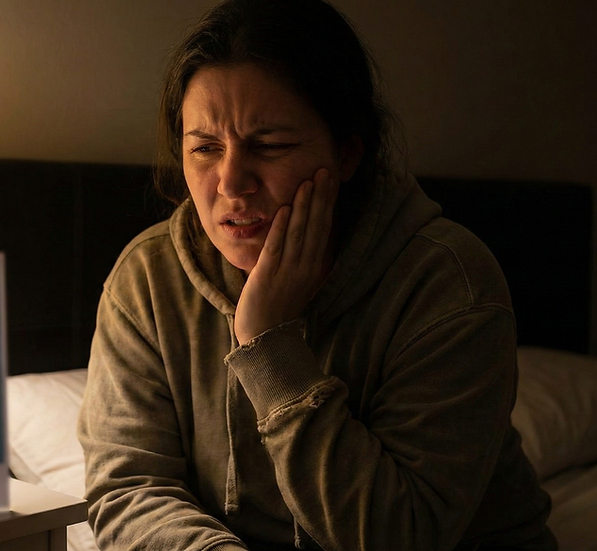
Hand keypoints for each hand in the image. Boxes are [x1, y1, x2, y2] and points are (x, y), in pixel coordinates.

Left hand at [233, 168, 338, 344]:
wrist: (265, 337)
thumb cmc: (278, 307)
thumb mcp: (297, 279)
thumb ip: (301, 256)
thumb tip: (304, 230)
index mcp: (314, 266)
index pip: (324, 227)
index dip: (327, 202)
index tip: (331, 179)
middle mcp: (306, 267)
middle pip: (316, 225)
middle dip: (320, 197)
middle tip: (325, 169)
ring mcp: (288, 271)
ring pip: (299, 233)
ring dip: (303, 206)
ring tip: (307, 181)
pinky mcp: (268, 275)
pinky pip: (276, 247)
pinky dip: (281, 228)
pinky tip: (285, 209)